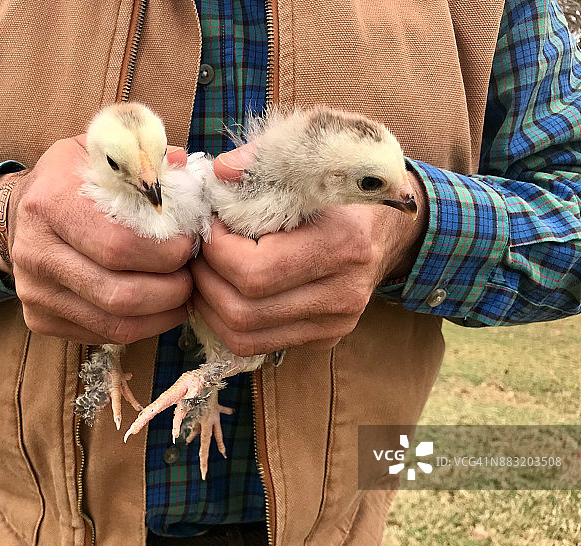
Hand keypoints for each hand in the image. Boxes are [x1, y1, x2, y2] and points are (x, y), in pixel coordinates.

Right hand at [0, 136, 193, 343]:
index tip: (189, 244)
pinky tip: (156, 306)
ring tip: (183, 294)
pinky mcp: (38, 319)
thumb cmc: (77, 178)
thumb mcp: (107, 152)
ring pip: (114, 324)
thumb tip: (186, 171)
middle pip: (118, 294)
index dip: (166, 252)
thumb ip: (148, 159)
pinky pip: (102, 335)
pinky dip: (140, 327)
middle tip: (192, 275)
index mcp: (52, 202)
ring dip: (161, 315)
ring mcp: (33, 291)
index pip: (119, 245)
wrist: (23, 209)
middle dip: (171, 290)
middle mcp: (35, 251)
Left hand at [190, 145, 427, 356]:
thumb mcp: (313, 160)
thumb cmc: (345, 188)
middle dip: (204, 280)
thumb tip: (219, 174)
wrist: (389, 227)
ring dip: (209, 305)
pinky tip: (223, 290)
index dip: (216, 251)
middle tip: (196, 252)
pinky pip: (256, 344)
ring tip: (204, 271)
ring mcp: (335, 323)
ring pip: (244, 336)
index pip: (255, 271)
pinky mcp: (323, 339)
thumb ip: (262, 161)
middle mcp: (343, 294)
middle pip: (243, 310)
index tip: (209, 225)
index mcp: (342, 245)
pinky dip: (227, 320)